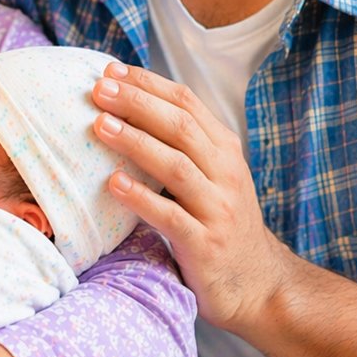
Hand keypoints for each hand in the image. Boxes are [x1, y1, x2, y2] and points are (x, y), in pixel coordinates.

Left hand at [91, 62, 289, 334]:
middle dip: (137, 103)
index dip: (148, 84)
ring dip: (135, 142)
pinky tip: (113, 184)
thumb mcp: (213, 176)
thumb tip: (129, 105)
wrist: (257, 285)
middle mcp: (226, 173)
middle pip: (180, 127)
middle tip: (98, 89)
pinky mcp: (205, 244)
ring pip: (175, 166)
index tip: (111, 70)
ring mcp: (218, 209)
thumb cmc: (220, 223)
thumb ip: (183, 145)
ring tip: (99, 125)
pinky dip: (141, 198)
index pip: (186, 103)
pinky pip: (170, 217)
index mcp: (225, 150)